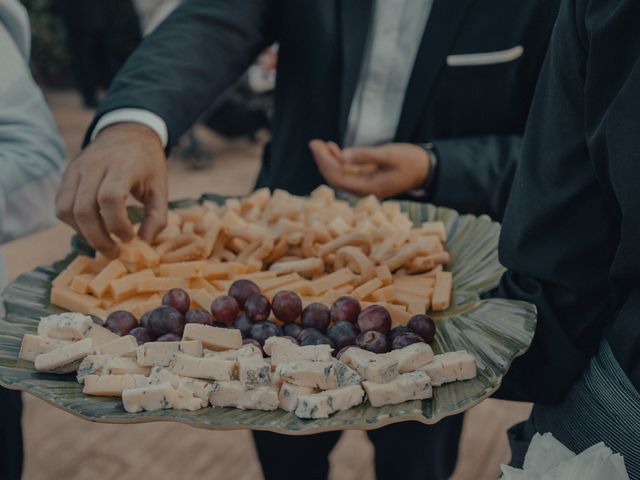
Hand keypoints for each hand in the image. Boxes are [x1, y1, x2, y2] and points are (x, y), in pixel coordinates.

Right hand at [55, 123, 167, 257]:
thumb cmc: (147, 163)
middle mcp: (94, 166)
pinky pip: (61, 205)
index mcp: (122, 166)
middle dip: (98, 238)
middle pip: (84, 209)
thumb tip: (144, 244)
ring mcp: (76, 170)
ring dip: (83, 233)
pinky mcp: (67, 176)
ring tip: (103, 242)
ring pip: (67, 210)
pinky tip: (92, 228)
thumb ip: (156, 217)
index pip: (109, 198)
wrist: (128, 133)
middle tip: (114, 253)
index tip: (130, 238)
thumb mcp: (160, 188)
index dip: (117, 224)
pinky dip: (74, 223)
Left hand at [309, 140, 429, 197]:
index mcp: (369, 188)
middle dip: (323, 161)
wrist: (426, 168)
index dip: (325, 163)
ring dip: (329, 160)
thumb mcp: (388, 154)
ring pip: (341, 175)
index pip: (339, 178)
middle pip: (336, 178)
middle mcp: (364, 190)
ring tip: (319, 143)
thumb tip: (342, 156)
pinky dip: (339, 160)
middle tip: (313, 143)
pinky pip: (348, 172)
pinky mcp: (367, 178)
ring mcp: (365, 185)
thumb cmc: (410, 160)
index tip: (317, 146)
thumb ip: (365, 155)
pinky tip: (333, 148)